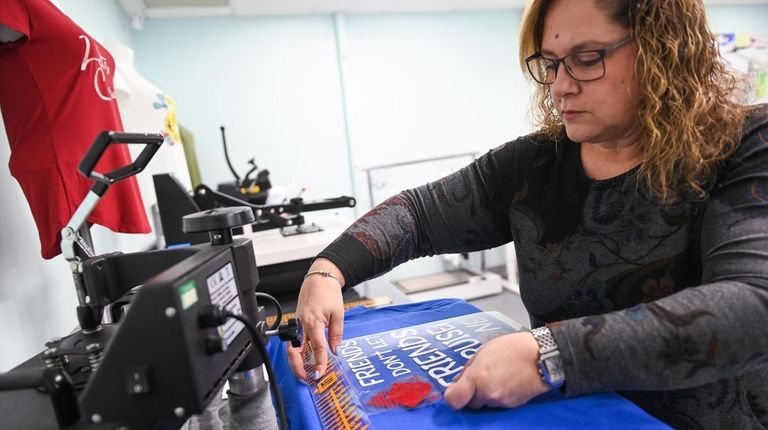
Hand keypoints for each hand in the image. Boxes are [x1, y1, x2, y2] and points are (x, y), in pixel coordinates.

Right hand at [286, 258, 345, 379]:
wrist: (319, 277)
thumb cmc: (328, 292)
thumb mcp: (338, 314)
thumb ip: (336, 334)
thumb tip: (336, 350)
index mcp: (313, 322)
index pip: (317, 348)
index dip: (320, 362)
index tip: (321, 373)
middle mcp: (301, 324)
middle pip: (295, 351)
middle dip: (298, 367)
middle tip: (306, 378)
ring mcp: (297, 323)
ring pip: (292, 347)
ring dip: (296, 361)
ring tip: (304, 372)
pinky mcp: (297, 322)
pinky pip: (295, 340)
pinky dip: (298, 351)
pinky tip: (305, 358)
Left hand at [444, 332, 549, 408]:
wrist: (541, 357)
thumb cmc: (512, 348)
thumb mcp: (484, 351)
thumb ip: (468, 369)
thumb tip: (457, 383)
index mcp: (477, 378)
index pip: (454, 400)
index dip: (452, 396)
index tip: (454, 390)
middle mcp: (488, 393)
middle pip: (470, 403)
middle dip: (472, 394)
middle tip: (480, 379)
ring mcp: (501, 402)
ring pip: (485, 404)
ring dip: (486, 395)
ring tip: (496, 377)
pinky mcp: (512, 406)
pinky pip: (498, 404)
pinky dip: (498, 396)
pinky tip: (505, 382)